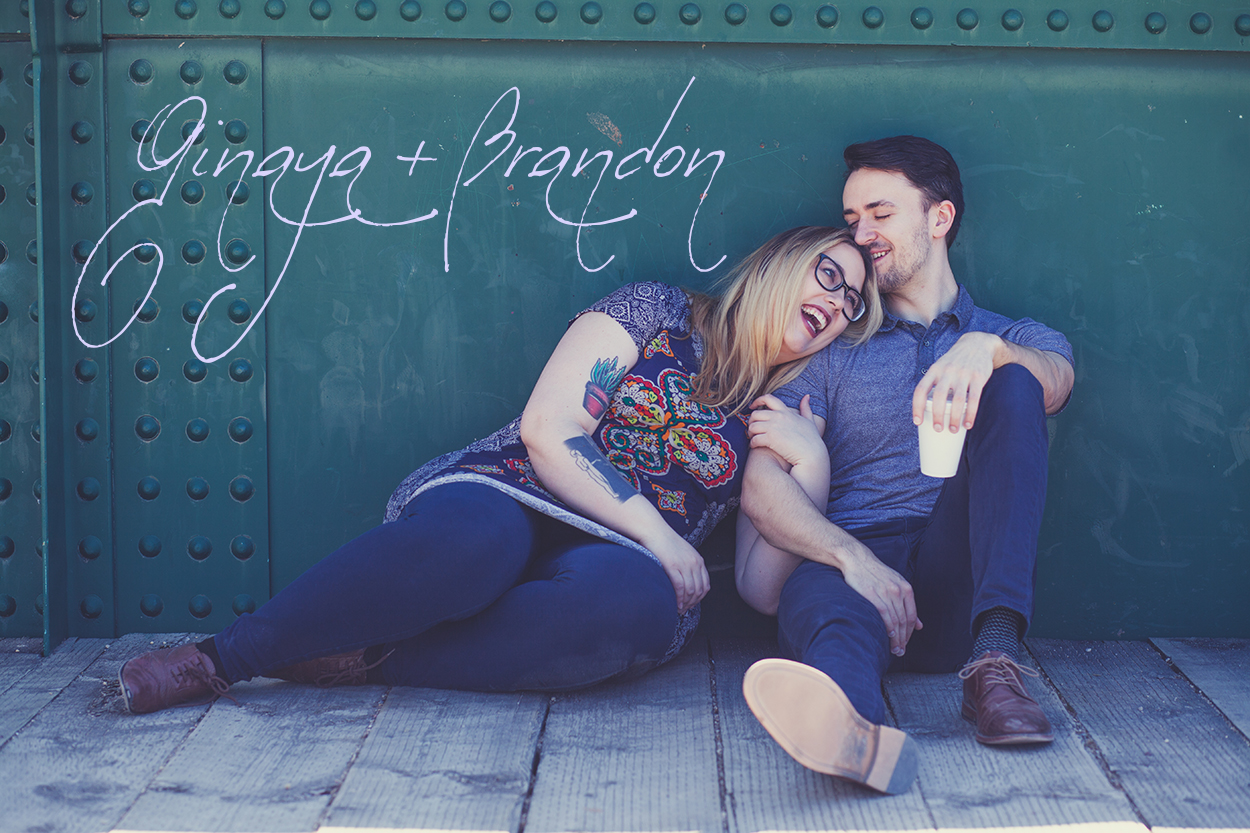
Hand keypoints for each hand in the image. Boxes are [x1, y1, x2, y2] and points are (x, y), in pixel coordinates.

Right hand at [643, 531, 710, 613]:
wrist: (653, 530)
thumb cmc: (664, 542)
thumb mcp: (683, 553)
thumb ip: (688, 565)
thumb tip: (686, 583)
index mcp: (698, 560)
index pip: (705, 585)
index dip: (699, 598)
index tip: (691, 604)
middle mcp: (694, 563)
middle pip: (699, 590)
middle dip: (692, 603)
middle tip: (684, 610)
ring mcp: (684, 564)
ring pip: (690, 590)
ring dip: (686, 603)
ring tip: (679, 610)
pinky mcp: (672, 566)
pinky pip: (679, 587)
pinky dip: (678, 598)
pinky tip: (675, 604)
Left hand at [747, 394, 824, 469]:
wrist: (812, 455)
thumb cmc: (812, 440)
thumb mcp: (809, 421)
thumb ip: (806, 408)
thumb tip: (807, 396)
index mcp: (786, 411)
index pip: (768, 398)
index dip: (757, 400)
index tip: (752, 406)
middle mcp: (778, 417)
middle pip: (755, 414)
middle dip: (751, 421)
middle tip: (752, 429)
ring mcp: (773, 427)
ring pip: (752, 427)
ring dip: (750, 433)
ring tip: (753, 438)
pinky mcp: (770, 439)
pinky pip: (754, 439)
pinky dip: (752, 443)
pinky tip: (755, 446)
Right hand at [838, 540, 922, 655]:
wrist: (857, 559)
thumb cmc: (875, 574)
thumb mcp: (896, 584)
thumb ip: (907, 604)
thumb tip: (919, 625)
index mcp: (905, 588)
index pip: (912, 616)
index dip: (910, 632)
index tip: (906, 643)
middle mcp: (898, 590)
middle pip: (904, 620)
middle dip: (904, 639)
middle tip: (901, 651)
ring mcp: (886, 593)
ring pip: (896, 621)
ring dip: (896, 638)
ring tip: (894, 649)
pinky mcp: (872, 595)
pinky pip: (884, 615)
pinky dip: (888, 628)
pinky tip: (888, 637)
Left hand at [912, 332, 1003, 431]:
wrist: (977, 344)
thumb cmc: (955, 361)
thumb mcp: (940, 366)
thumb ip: (934, 383)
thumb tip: (926, 409)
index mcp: (934, 370)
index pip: (920, 389)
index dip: (916, 407)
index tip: (917, 422)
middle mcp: (947, 371)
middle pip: (938, 397)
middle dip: (937, 415)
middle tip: (938, 429)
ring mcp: (963, 374)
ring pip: (957, 400)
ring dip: (954, 418)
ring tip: (953, 430)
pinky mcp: (978, 377)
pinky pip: (974, 398)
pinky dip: (970, 413)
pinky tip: (968, 424)